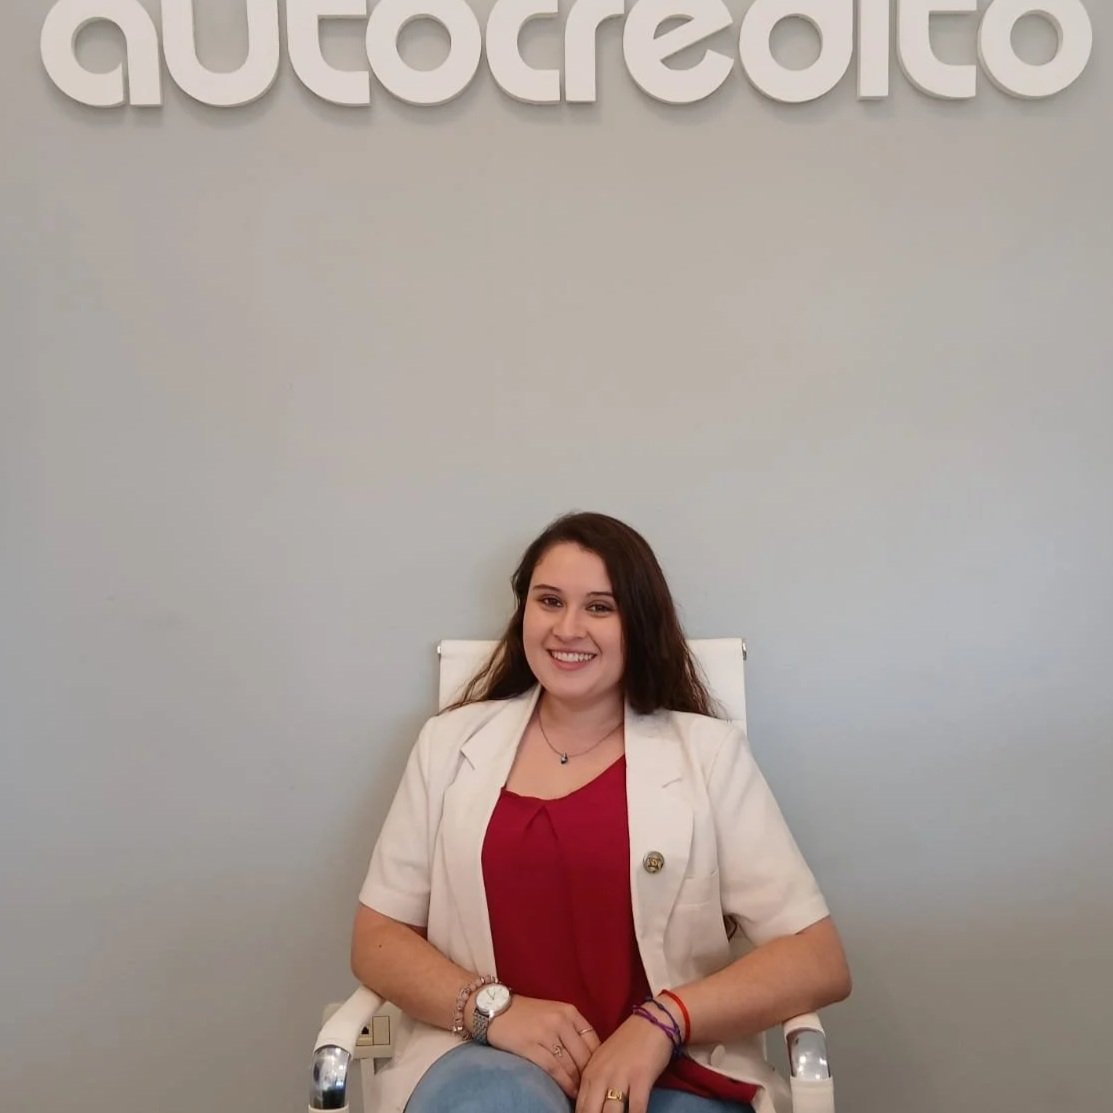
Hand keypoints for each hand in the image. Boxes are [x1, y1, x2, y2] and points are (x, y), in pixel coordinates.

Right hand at [484, 996, 600, 1098]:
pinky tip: (569, 1092)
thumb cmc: (526, 1014)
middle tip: (593, 1089)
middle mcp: (560, 1020)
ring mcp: (545, 1033)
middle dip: (589, 1075)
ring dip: (578, 1083)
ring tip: (583, 1095)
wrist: (495, 1007)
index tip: (600, 1075)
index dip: (599, 1061)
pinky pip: (554, 1069)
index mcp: (569, 1011)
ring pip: (570, 1065)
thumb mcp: (553, 1013)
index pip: (593, 1040)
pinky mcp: (530, 1046)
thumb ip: (570, 1030)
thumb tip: (589, 1058)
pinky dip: (564, 1083)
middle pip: (584, 1055)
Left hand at [575, 1013, 673, 1112]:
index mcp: (589, 1074)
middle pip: (590, 1112)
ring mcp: (620, 1077)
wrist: (651, 1022)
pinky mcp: (640, 1078)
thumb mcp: (603, 1062)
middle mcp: (600, 1076)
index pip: (580, 1109)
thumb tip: (588, 1109)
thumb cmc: (627, 1044)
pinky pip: (636, 1109)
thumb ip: (595, 1085)